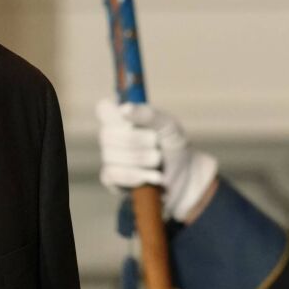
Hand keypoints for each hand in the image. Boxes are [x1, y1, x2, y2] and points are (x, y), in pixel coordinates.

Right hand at [94, 99, 218, 223]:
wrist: (185, 177)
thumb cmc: (173, 145)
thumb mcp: (167, 125)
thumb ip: (148, 115)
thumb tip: (124, 109)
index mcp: (121, 117)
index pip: (103, 109)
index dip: (115, 116)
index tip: (132, 123)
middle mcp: (110, 136)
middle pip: (109, 135)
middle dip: (141, 142)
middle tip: (157, 146)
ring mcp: (109, 157)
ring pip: (114, 156)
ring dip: (143, 160)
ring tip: (157, 163)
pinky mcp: (111, 178)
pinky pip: (114, 174)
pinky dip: (137, 176)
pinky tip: (151, 178)